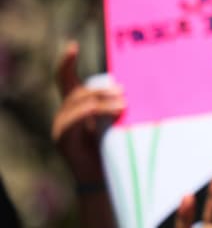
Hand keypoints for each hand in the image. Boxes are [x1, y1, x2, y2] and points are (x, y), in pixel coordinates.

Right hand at [51, 41, 124, 184]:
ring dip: (101, 99)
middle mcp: (66, 115)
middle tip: (123, 91)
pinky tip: (114, 113)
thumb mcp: (119, 124)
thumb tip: (132, 89)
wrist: (108, 181)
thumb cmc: (117, 152)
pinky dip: (95, 112)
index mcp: (77, 108)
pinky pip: (74, 119)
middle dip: (100, 88)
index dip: (67, 63)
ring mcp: (61, 126)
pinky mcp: (63, 138)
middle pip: (76, 90)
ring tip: (124, 104)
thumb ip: (118, 107)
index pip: (67, 80)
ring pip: (77, 102)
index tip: (72, 46)